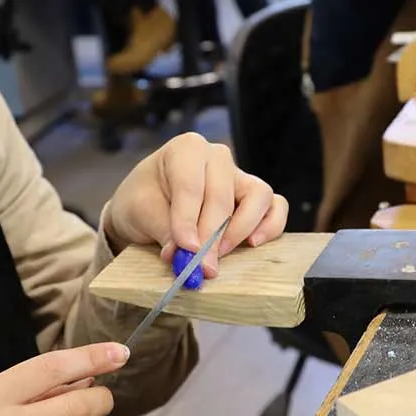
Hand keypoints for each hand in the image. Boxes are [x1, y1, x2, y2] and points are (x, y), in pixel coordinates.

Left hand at [102, 132, 288, 278]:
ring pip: (258, 196)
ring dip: (241, 230)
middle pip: (222, 195)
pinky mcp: (255, 197)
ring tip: (220, 254)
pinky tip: (253, 244)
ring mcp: (240, 176)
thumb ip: (164, 231)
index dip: (188, 219)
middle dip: (212, 235)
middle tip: (201, 265)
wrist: (147, 206)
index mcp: (185, 149)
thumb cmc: (142, 201)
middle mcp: (217, 157)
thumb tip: (186, 255)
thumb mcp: (140, 213)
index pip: (191, 184)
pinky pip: (276, 207)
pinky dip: (271, 226)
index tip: (185, 249)